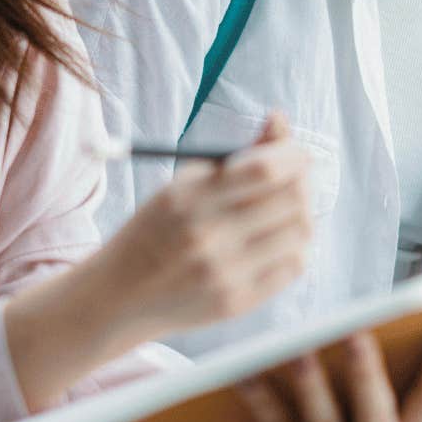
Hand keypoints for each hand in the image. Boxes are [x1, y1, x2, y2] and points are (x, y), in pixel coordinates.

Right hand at [99, 114, 312, 340]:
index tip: (298, 152)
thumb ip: (237, 156)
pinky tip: (279, 240)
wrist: (119, 294)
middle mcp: (206, 236)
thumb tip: (279, 119)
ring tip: (286, 210)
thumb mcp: (182, 184)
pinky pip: (292, 267)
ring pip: (299, 233)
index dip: (293, 155)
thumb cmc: (158, 229)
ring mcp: (223, 273)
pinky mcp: (236, 302)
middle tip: (298, 179)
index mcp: (189, 198)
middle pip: (290, 200)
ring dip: (301, 214)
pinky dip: (295, 247)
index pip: (264, 169)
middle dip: (302, 182)